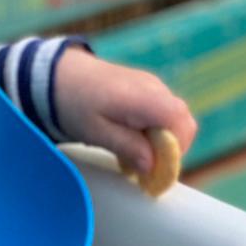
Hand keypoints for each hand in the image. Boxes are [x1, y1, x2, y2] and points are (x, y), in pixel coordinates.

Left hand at [53, 45, 197, 178]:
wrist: (62, 76)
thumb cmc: (77, 105)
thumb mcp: (97, 133)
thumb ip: (128, 147)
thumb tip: (152, 166)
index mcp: (143, 98)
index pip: (180, 123)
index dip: (176, 150)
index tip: (156, 169)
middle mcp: (155, 88)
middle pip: (183, 122)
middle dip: (171, 150)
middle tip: (145, 167)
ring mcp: (154, 87)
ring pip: (175, 120)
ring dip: (162, 143)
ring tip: (133, 154)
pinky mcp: (149, 91)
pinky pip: (163, 115)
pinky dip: (155, 132)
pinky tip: (131, 140)